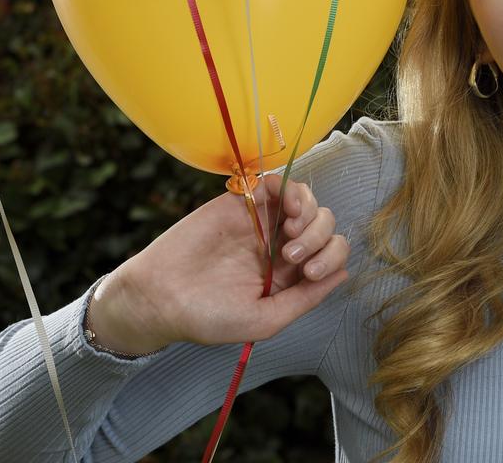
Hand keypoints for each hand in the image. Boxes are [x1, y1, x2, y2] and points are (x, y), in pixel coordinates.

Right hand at [89, 175, 350, 354]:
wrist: (158, 298)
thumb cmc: (208, 317)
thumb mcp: (265, 319)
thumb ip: (306, 298)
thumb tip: (345, 274)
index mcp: (290, 275)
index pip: (331, 253)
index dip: (331, 257)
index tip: (307, 272)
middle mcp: (281, 245)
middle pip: (325, 224)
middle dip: (320, 237)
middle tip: (292, 256)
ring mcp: (262, 222)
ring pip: (307, 201)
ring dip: (310, 212)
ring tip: (291, 232)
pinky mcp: (240, 203)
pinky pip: (276, 183)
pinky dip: (290, 188)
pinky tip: (285, 208)